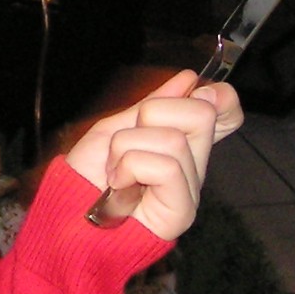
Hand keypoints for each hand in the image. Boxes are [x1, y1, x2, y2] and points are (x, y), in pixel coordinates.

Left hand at [65, 68, 243, 240]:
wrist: (68, 214)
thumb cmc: (88, 175)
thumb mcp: (116, 127)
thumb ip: (153, 104)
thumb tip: (189, 79)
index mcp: (182, 142)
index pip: (226, 111)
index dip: (220, 96)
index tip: (196, 93)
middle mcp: (193, 164)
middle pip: (201, 112)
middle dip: (151, 114)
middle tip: (127, 143)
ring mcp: (190, 188)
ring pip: (174, 139)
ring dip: (128, 147)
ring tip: (115, 170)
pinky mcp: (182, 210)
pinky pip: (166, 166)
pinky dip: (131, 167)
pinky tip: (119, 184)